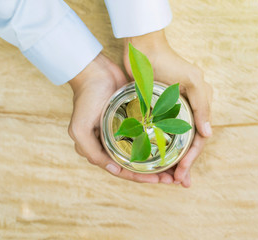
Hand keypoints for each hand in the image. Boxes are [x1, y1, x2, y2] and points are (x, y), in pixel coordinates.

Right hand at [68, 53, 169, 183]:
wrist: (95, 71)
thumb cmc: (86, 99)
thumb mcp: (80, 129)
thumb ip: (92, 152)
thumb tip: (114, 170)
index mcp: (101, 148)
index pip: (122, 170)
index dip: (140, 177)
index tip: (158, 180)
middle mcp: (113, 142)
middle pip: (136, 163)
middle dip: (154, 173)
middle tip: (172, 178)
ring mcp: (125, 131)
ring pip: (145, 151)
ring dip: (159, 160)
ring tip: (176, 166)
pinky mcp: (134, 118)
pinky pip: (148, 134)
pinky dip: (159, 142)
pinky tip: (172, 146)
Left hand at [124, 30, 212, 187]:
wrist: (142, 50)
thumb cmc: (167, 62)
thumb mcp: (191, 80)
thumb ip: (202, 105)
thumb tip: (208, 134)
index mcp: (199, 105)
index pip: (199, 138)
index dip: (192, 157)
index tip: (182, 173)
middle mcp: (187, 111)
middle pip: (188, 144)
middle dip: (185, 165)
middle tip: (178, 182)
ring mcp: (171, 113)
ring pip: (175, 143)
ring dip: (174, 161)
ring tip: (170, 179)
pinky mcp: (156, 112)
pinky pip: (161, 135)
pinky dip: (162, 149)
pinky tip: (158, 160)